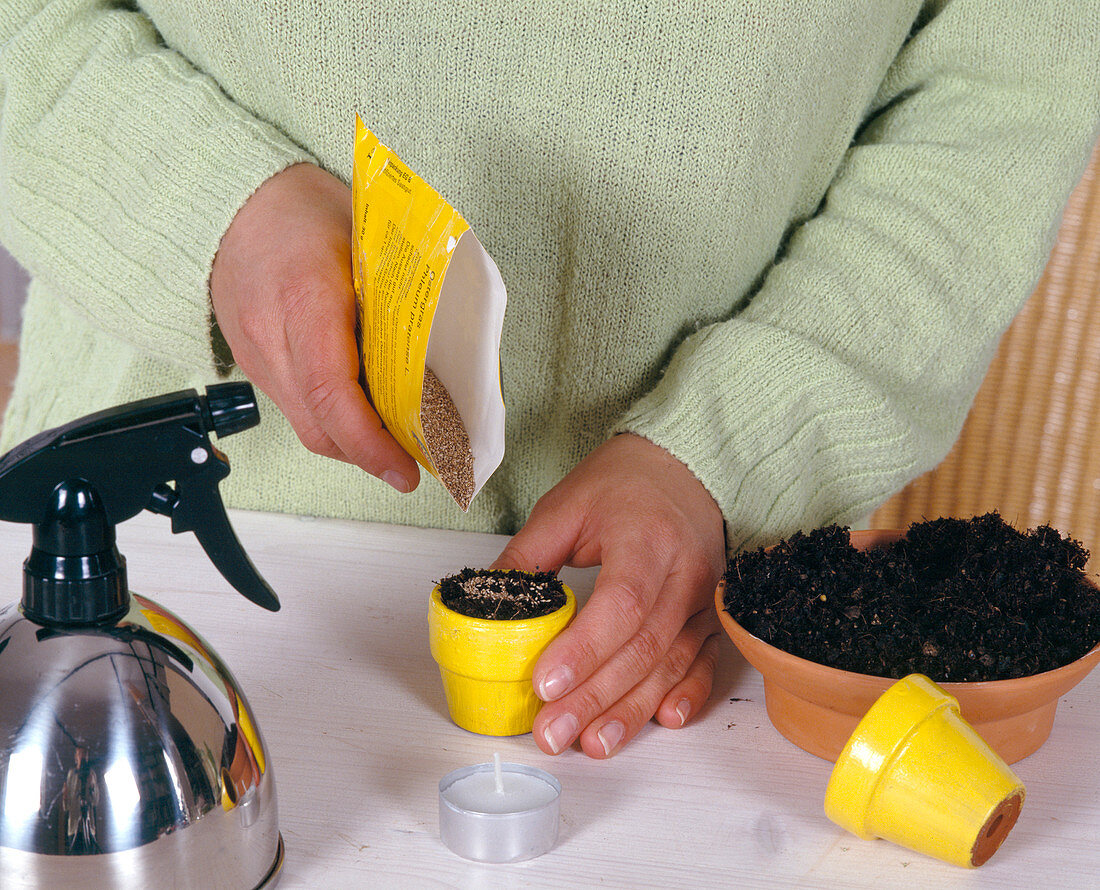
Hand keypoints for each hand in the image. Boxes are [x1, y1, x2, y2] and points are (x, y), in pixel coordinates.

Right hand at [210, 163, 418, 491]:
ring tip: (397, 439)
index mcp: (305, 300)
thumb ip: (398, 297)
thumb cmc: (304, 213)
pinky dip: (332, 419)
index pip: (331, 392)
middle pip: (319, 426)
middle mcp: (271, 337)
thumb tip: (447, 353)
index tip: (404, 469)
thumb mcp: (367, 241)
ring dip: (352, 442)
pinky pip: (295, 407)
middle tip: (416, 460)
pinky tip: (363, 410)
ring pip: (307, 425)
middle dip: (369, 454)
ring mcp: (255, 356)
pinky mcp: (252, 365)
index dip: (369, 442)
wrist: (234, 203)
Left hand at [492, 433, 726, 757]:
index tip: (546, 684)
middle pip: (643, 646)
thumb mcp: (564, 507)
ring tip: (593, 742)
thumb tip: (486, 608)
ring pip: (671, 663)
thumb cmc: (622, 482)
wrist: (681, 466)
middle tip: (554, 732)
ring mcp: (704, 596)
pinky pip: (704, 661)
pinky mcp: (711, 613)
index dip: (584, 649)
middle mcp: (685, 570)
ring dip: (632, 710)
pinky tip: (663, 720)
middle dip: (595, 697)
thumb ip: (526, 558)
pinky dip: (686, 694)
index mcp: (646, 537)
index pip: (620, 603)